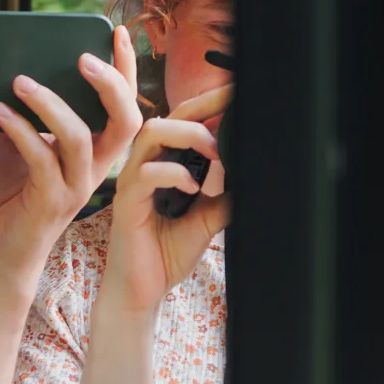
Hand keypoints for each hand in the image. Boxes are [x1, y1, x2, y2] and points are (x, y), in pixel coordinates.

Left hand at [0, 25, 141, 281]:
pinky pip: (41, 158)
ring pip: (79, 137)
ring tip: (20, 81)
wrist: (5, 247)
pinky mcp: (51, 200)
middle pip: (126, 122)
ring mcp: (76, 186)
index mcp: (99, 149)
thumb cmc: (17, 191)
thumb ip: (32, 112)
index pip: (126, 104)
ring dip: (51, 104)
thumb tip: (17, 67)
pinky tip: (0, 112)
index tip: (114, 32)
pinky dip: (21, 130)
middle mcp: (97, 167)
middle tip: (82, 58)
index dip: (126, 68)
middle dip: (110, 85)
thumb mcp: (28, 143)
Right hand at [102, 84, 232, 314]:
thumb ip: (226, 192)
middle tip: (233, 103)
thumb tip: (256, 168)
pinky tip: (195, 189)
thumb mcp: (209, 218)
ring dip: (189, 135)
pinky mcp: (126, 201)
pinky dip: (174, 174)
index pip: (187, 121)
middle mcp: (147, 164)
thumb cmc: (167, 252)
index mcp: (165, 163)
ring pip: (153, 133)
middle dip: (203, 104)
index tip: (240, 92)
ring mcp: (133, 180)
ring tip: (214, 152)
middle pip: (170, 114)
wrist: (143, 290)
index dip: (211, 102)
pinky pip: (146, 173)